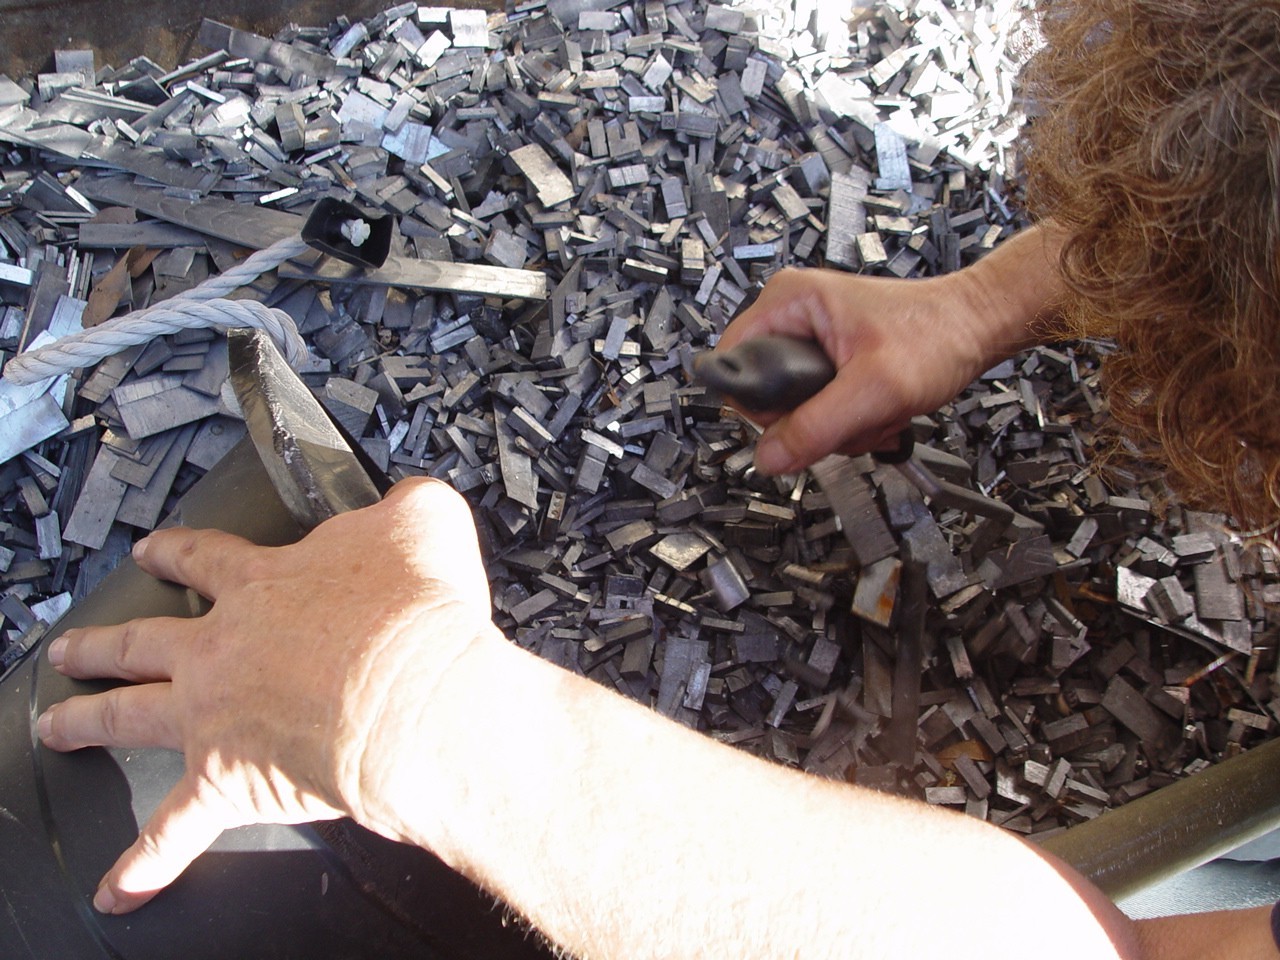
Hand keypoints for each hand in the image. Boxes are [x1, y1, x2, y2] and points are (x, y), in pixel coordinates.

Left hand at [37, 477, 499, 914]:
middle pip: (144, 639)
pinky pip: (172, 830)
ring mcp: (214, 714)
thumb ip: (407, 507)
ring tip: (58, 727)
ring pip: (130, 714)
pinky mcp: (225, 780)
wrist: (413, 695)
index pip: (206, 559)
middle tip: (74, 647)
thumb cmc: (417, 617)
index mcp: (266, 584)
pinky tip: (120, 887)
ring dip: (87, 721)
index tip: (153, 552)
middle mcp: (224, 646)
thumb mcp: (425, 524)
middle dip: (104, 642)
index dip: (176, 552)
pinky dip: (144, 862)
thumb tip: (410, 503)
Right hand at [715, 226, 1063, 473]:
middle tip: (850, 411)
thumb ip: (817, 426)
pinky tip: (875, 410)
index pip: (731, 365)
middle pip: (764, 394)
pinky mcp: (827, 358)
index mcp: (788, 301)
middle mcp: (793, 315)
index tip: (796, 416)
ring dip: (834, 425)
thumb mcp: (874, 388)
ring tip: (871, 409)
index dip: (758, 405)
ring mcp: (810, 337)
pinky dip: (846, 420)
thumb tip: (769, 457)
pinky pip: (817, 406)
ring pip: (793, 408)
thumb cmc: (938, 333)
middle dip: (808, 420)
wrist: (978, 326)